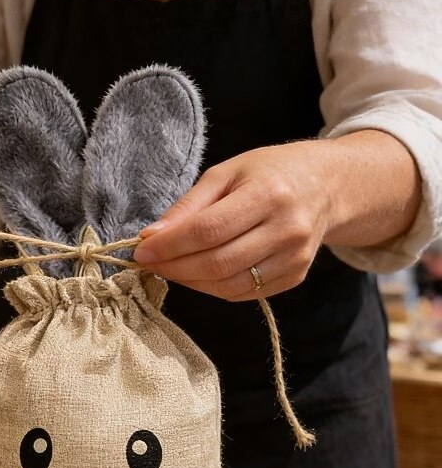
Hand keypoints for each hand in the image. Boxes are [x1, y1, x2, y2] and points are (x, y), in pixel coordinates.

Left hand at [133, 141, 336, 299]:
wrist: (326, 185)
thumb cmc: (269, 174)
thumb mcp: (226, 174)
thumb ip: (188, 207)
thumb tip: (151, 237)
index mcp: (269, 194)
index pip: (208, 230)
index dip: (170, 245)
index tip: (141, 250)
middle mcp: (287, 229)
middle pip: (217, 263)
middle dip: (174, 267)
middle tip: (150, 263)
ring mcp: (294, 257)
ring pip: (228, 285)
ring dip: (190, 281)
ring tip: (170, 268)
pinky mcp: (295, 276)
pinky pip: (243, 293)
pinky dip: (212, 288)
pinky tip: (197, 274)